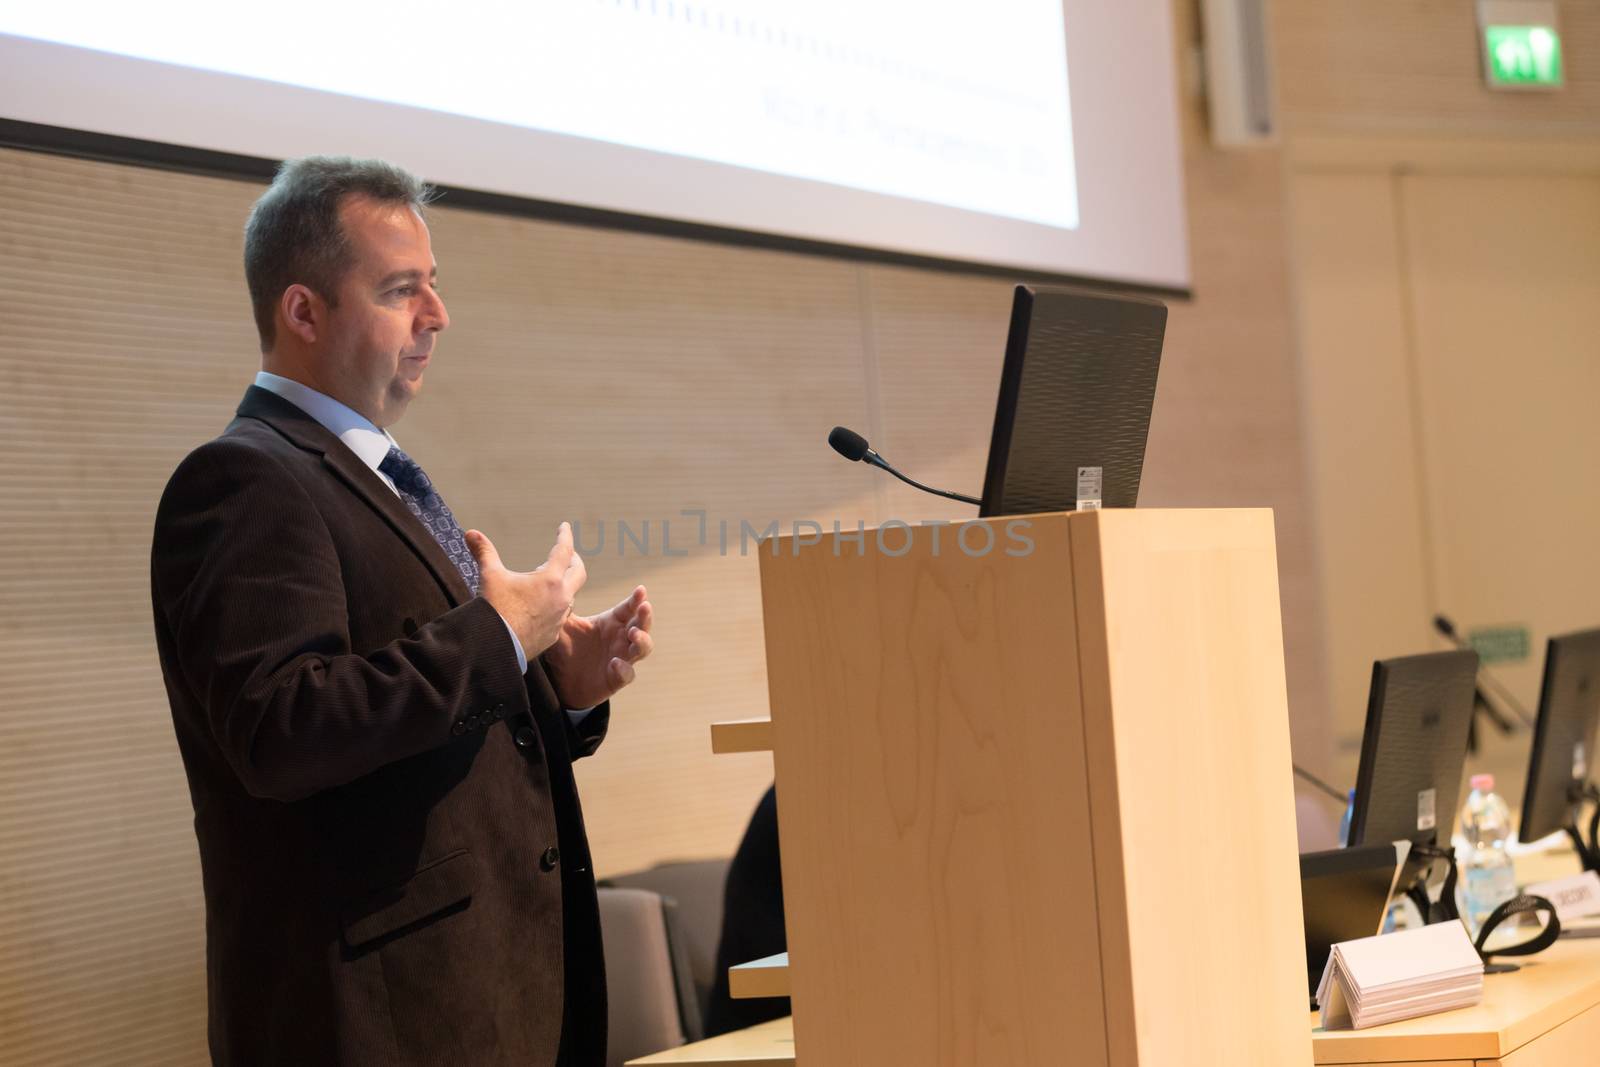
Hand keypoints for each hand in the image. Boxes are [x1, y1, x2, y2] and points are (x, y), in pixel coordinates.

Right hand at [465, 523, 586, 658]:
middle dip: (574, 560)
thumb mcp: (490, 576)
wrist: (494, 646)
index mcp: (550, 580)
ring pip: (571, 596)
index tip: (565, 527)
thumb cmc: (494, 609)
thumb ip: (484, 552)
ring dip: (565, 584)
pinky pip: (562, 616)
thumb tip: (471, 533)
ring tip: (551, 580)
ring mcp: (559, 618)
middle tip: (566, 554)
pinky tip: (544, 606)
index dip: (565, 536)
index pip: (564, 550)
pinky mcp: (553, 634)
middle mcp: (561, 598)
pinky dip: (557, 606)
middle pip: (579, 572)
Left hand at [542, 585, 653, 709]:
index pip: (628, 608)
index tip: (641, 590)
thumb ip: (563, 608)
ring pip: (643, 649)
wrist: (559, 681)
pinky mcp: (616, 679)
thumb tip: (559, 585)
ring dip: (642, 640)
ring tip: (633, 633)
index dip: (636, 599)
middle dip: (645, 616)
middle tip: (645, 607)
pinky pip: (628, 674)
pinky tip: (615, 663)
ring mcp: (622, 659)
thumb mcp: (562, 627)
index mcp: (611, 623)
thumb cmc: (566, 649)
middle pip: (642, 625)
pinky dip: (624, 669)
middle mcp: (621, 639)